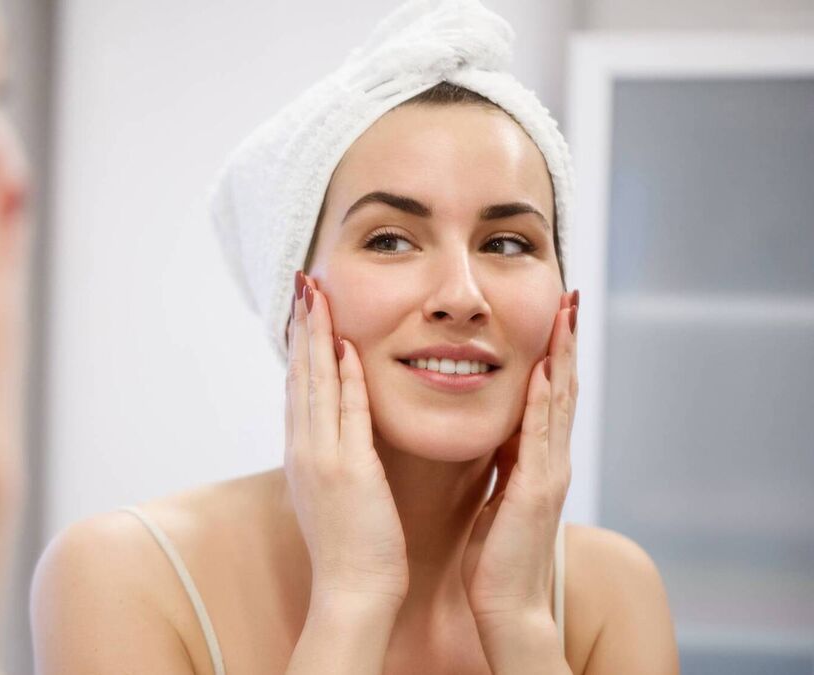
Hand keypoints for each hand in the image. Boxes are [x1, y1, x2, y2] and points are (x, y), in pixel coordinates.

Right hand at [285, 271, 407, 609]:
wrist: (352, 592)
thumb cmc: (354, 549)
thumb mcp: (335, 495)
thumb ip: (334, 460)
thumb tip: (338, 436)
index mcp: (303, 455)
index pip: (299, 388)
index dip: (300, 346)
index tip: (304, 310)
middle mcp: (304, 450)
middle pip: (300, 375)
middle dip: (302, 327)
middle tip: (303, 283)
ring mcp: (321, 458)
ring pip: (315, 384)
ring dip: (316, 337)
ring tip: (315, 295)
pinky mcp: (347, 470)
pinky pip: (345, 413)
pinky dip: (343, 377)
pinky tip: (345, 346)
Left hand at [462, 290, 578, 631]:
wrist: (507, 605)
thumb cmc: (497, 555)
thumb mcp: (498, 495)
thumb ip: (504, 463)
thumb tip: (498, 431)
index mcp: (537, 460)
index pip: (549, 395)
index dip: (552, 354)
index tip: (554, 315)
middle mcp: (550, 461)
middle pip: (563, 388)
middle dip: (565, 343)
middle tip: (568, 297)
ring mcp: (548, 474)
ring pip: (560, 403)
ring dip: (562, 358)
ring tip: (565, 316)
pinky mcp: (536, 492)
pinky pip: (540, 438)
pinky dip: (544, 403)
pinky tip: (544, 373)